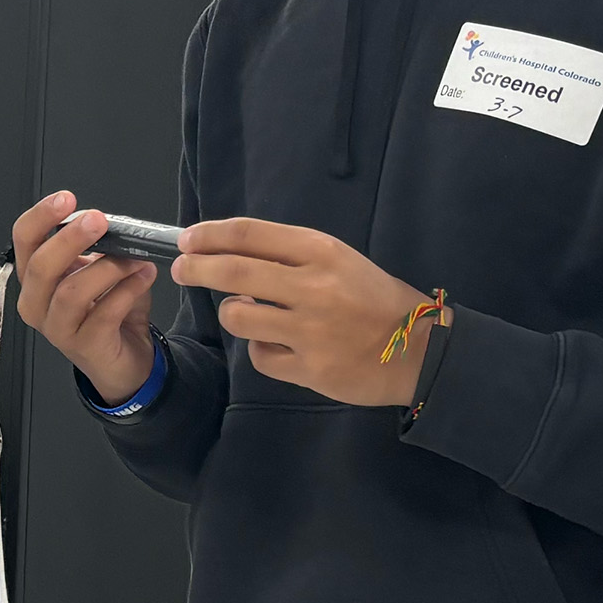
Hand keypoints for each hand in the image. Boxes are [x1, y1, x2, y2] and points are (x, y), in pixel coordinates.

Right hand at [10, 192, 158, 403]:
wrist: (125, 359)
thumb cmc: (107, 310)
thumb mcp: (97, 271)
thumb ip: (97, 247)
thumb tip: (108, 223)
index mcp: (36, 278)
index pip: (24, 241)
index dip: (41, 217)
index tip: (66, 199)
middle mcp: (37, 303)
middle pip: (40, 266)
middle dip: (70, 238)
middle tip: (98, 220)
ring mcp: (57, 329)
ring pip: (71, 291)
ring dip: (107, 268)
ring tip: (135, 258)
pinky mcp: (84, 347)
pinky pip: (103, 313)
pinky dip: (127, 290)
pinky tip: (145, 277)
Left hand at [167, 218, 429, 407]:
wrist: (421, 351)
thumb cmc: (376, 300)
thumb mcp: (342, 260)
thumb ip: (292, 255)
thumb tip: (232, 253)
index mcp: (322, 252)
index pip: (250, 234)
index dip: (210, 235)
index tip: (189, 239)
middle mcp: (313, 287)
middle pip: (233, 271)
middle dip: (196, 268)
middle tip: (182, 269)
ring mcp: (310, 330)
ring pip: (238, 316)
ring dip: (231, 312)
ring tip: (246, 311)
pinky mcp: (309, 368)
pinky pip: (260, 356)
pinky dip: (261, 349)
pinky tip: (277, 344)